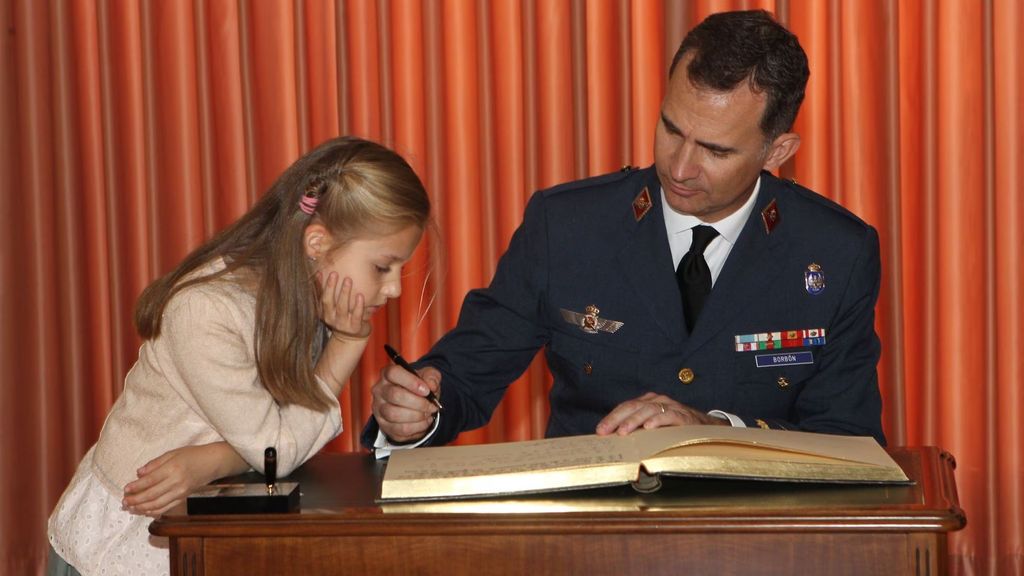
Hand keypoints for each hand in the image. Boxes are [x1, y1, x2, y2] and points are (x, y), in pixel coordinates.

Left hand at [122, 443, 244, 516]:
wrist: (212, 463)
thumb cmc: (192, 455)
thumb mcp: (172, 453)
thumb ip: (155, 463)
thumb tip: (138, 473)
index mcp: (173, 468)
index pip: (150, 480)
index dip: (136, 487)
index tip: (125, 489)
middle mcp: (176, 482)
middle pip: (151, 495)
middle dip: (135, 500)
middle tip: (124, 501)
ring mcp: (180, 492)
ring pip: (157, 504)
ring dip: (142, 508)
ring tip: (130, 507)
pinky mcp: (183, 498)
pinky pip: (166, 508)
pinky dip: (154, 512)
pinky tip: (144, 511)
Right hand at [319, 272, 370, 338]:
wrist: (351, 337)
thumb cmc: (342, 316)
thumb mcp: (332, 306)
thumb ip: (327, 292)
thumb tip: (319, 273)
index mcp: (323, 312)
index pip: (319, 297)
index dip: (319, 286)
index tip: (320, 272)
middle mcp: (330, 319)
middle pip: (328, 301)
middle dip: (331, 287)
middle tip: (334, 273)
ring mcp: (342, 324)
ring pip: (342, 307)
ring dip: (345, 293)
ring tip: (348, 280)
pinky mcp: (354, 328)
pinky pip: (357, 316)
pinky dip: (358, 305)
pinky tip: (360, 296)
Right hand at [371, 364, 440, 443]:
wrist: (415, 405)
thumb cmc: (420, 388)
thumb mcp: (429, 377)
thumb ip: (432, 377)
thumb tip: (431, 385)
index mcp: (388, 374)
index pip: (393, 373)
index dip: (411, 381)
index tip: (426, 391)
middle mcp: (380, 390)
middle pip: (395, 395)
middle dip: (418, 403)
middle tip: (432, 406)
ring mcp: (379, 409)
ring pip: (395, 414)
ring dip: (417, 416)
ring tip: (428, 414)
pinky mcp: (384, 425)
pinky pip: (400, 429)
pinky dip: (416, 427)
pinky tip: (424, 422)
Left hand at [595, 392, 726, 435]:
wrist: (704, 428)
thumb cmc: (675, 428)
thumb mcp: (654, 427)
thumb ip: (638, 429)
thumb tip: (615, 441)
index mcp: (648, 402)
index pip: (626, 407)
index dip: (612, 418)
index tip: (600, 431)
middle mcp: (658, 401)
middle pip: (633, 407)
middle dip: (617, 419)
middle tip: (606, 431)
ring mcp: (671, 407)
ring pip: (648, 410)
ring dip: (634, 421)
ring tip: (623, 432)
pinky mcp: (683, 416)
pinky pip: (669, 416)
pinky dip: (658, 421)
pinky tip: (649, 428)